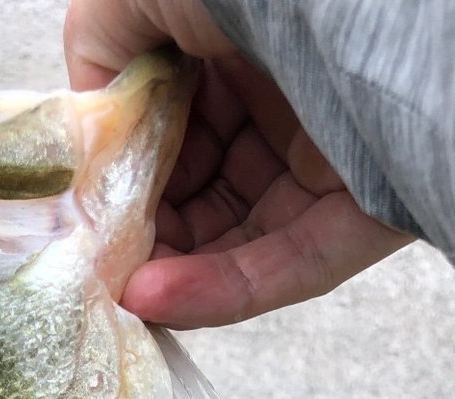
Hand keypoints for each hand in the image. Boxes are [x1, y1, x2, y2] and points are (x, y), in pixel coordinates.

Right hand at [64, 0, 411, 327]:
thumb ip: (100, 46)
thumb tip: (90, 123)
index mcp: (244, 41)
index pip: (178, 124)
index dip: (128, 168)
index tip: (83, 207)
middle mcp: (292, 99)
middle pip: (207, 190)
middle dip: (146, 230)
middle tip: (94, 261)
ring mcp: (333, 160)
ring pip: (240, 239)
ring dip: (171, 272)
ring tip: (116, 292)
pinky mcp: (371, 215)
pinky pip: (290, 266)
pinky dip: (219, 291)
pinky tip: (155, 301)